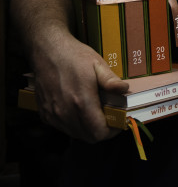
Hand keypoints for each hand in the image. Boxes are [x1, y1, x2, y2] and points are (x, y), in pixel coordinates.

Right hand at [12, 0, 128, 142]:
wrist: (46, 50)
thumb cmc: (74, 56)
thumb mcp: (97, 64)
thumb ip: (111, 81)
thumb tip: (125, 90)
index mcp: (81, 102)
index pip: (99, 132)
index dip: (112, 131)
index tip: (119, 122)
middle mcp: (65, 112)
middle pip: (88, 137)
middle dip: (102, 131)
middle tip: (110, 117)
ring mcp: (52, 114)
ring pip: (75, 134)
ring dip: (88, 129)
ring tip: (96, 113)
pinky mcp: (44, 113)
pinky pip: (62, 128)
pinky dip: (74, 125)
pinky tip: (79, 111)